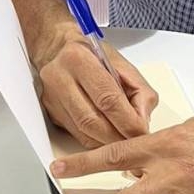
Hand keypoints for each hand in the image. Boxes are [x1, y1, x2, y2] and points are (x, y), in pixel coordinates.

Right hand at [37, 32, 158, 147]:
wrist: (58, 50)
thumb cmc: (94, 56)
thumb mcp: (123, 65)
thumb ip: (140, 92)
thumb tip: (142, 121)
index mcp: (80, 60)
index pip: (107, 98)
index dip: (127, 121)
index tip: (141, 131)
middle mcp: (61, 79)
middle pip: (92, 120)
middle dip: (117, 136)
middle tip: (135, 142)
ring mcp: (53, 98)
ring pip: (83, 132)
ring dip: (107, 143)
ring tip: (124, 143)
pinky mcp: (52, 113)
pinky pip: (77, 135)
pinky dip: (96, 142)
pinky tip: (108, 141)